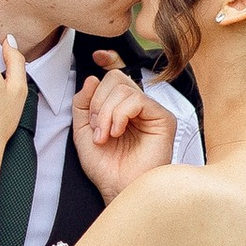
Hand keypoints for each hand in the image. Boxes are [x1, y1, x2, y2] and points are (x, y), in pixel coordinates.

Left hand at [73, 53, 177, 197]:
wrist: (117, 189)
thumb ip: (82, 104)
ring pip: (123, 88)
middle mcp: (137, 107)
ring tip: (105, 136)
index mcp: (120, 107)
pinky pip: (137, 100)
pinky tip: (117, 133)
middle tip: (96, 128)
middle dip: (97, 103)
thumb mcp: (83, 132)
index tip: (98, 56)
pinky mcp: (163, 118)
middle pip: (116, 78)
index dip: (107, 61)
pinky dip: (120, 115)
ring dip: (105, 113)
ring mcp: (151, 111)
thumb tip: (92, 79)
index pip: (113, 76)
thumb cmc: (106, 168)